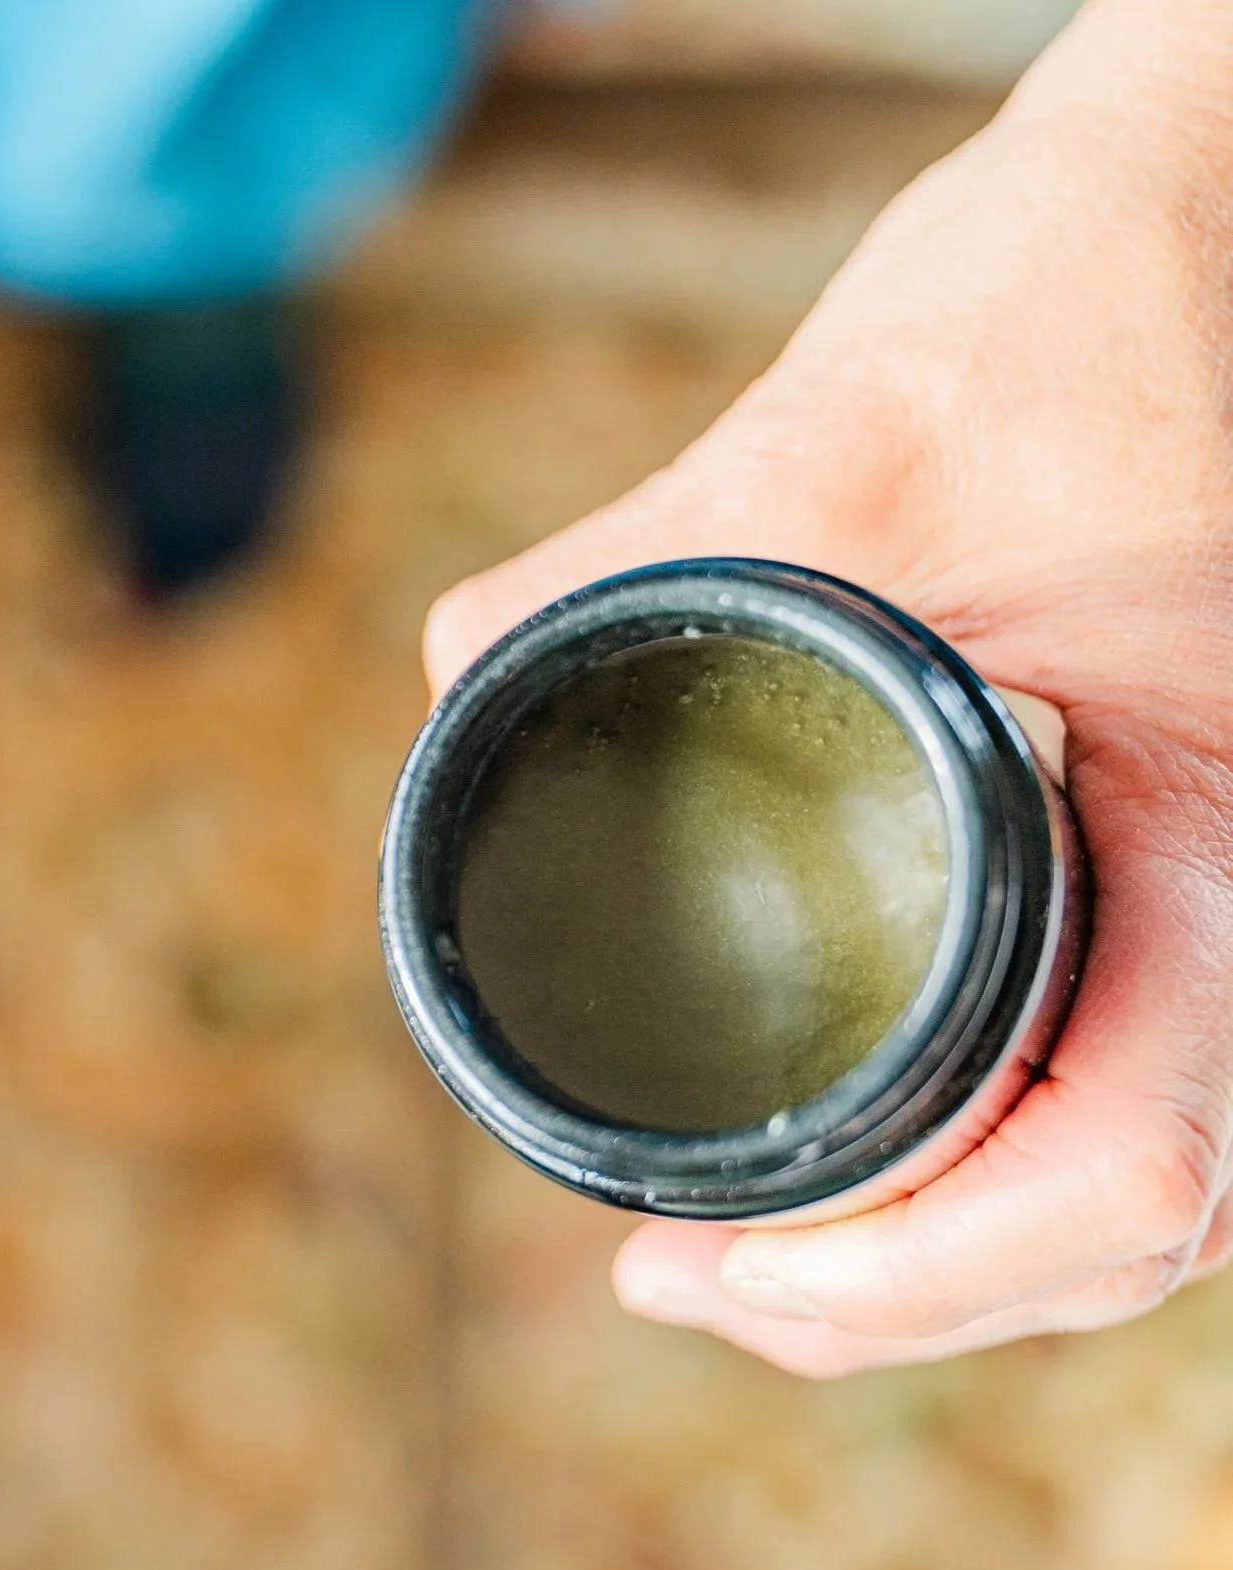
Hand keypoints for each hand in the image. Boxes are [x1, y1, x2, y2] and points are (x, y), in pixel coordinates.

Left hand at [423, 0, 1232, 1373]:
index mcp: (1226, 848)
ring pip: (1121, 1194)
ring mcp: (1227, 918)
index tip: (724, 1272)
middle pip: (1110, 1233)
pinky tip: (869, 1168)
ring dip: (941, 1263)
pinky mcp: (1186, 891)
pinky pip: (1114, 1096)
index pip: (1126, 1174)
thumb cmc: (1082, 309)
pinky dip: (991, 1175)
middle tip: (687, 1283)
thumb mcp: (853, 440)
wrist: (1194, 230)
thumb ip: (637, 555)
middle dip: (891, 1298)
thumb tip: (456, 676)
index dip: (921, 1277)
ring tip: (747, 1267)